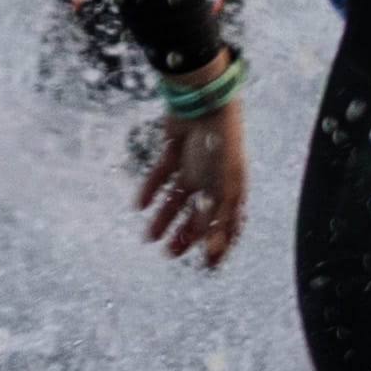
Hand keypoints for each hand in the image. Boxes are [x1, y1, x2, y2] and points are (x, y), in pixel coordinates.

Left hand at [128, 100, 244, 267]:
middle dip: (186, 235)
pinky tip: (139, 205)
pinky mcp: (175, 151)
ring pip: (178, 198)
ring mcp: (195, 165)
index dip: (220, 244)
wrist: (204, 104)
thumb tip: (213, 253)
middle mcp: (214, 178)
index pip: (228, 223)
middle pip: (200, 213)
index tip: (208, 265)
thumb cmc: (220, 146)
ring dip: (165, 218)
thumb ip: (217, 220)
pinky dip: (150, 190)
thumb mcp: (222, 188)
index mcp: (231, 188)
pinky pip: (161, 175)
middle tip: (170, 254)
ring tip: (148, 237)